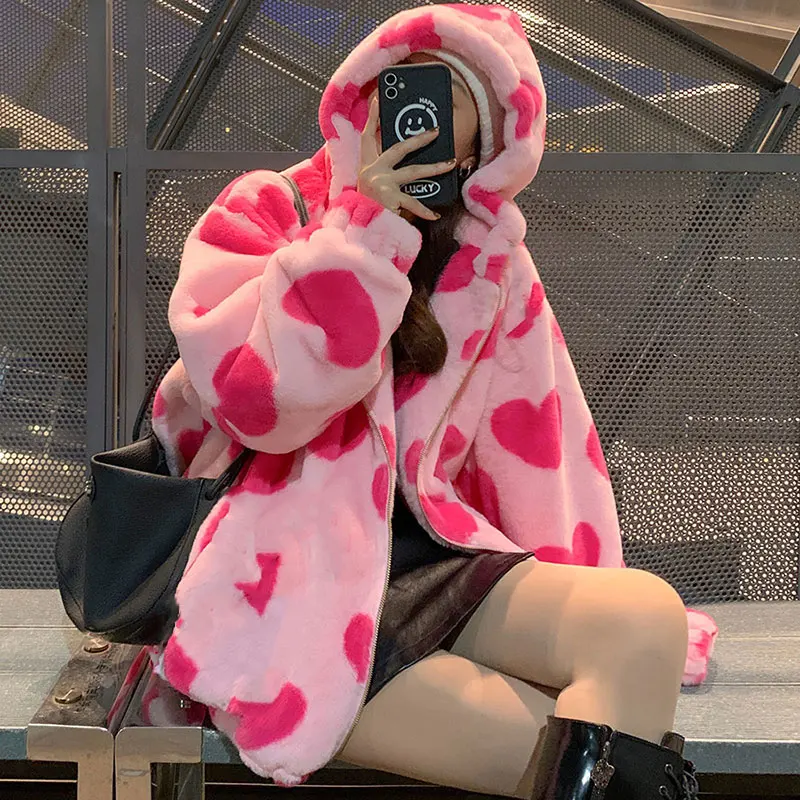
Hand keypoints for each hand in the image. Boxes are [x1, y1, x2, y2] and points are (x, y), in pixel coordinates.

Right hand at [358, 97, 455, 221]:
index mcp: (365, 169)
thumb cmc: (363, 213)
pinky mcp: (389, 198)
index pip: (368, 138)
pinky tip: (435, 214)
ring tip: (451, 164)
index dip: (373, 118)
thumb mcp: (367, 192)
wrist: (355, 233)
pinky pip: (413, 203)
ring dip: (434, 167)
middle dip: (418, 139)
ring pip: (413, 171)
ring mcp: (381, 183)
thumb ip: (382, 181)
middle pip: (398, 148)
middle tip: (435, 131)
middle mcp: (371, 172)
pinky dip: (425, 211)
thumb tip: (408, 175)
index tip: (379, 99)